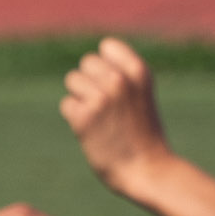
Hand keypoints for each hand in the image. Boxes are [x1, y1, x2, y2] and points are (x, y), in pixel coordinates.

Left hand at [59, 35, 167, 193]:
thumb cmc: (143, 133)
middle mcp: (119, 80)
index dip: (106, 64)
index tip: (116, 85)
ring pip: (73, 80)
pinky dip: (75, 118)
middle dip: (91, 81)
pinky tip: (93, 131)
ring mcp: (100, 98)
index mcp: (139, 71)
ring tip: (101, 117)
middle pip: (86, 63)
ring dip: (81, 98)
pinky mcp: (83, 118)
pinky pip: (67, 105)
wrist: (147, 170)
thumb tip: (89, 62)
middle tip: (108, 106)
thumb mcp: (141, 95)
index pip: (106, 45)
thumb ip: (121, 75)